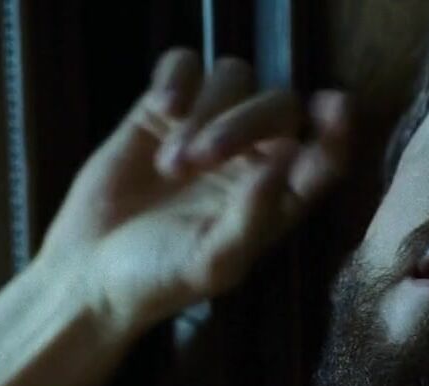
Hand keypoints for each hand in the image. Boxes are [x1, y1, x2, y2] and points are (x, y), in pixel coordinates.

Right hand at [36, 48, 349, 332]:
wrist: (91, 273)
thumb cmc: (162, 279)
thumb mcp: (213, 262)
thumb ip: (253, 215)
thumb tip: (287, 160)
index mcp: (280, 195)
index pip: (325, 152)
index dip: (337, 128)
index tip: (332, 108)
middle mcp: (254, 156)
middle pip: (277, 104)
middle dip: (242, 124)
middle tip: (197, 161)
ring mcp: (208, 126)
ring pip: (234, 77)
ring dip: (205, 111)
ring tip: (169, 166)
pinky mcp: (163, 111)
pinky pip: (186, 64)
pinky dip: (177, 77)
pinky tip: (160, 108)